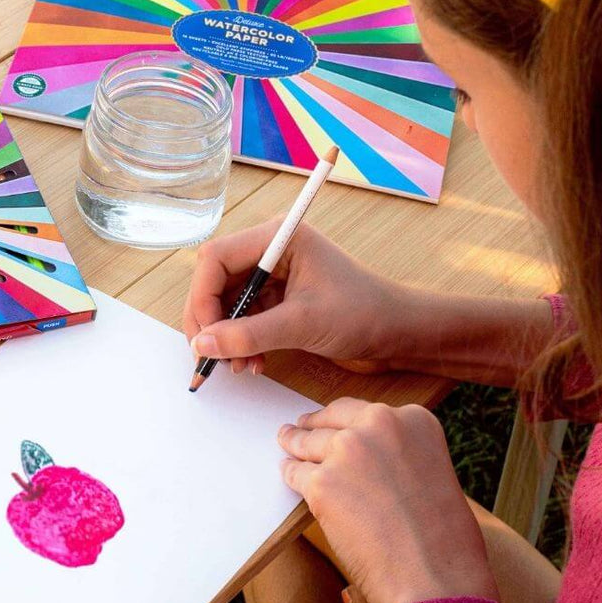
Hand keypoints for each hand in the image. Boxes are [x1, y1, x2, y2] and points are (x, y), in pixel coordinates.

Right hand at [184, 220, 407, 374]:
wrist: (399, 333)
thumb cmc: (364, 313)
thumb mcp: (302, 325)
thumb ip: (248, 335)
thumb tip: (203, 345)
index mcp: (278, 236)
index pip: (216, 258)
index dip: (203, 297)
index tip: (205, 335)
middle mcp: (270, 250)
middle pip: (214, 281)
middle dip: (210, 321)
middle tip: (211, 355)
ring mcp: (272, 275)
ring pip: (225, 303)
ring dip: (225, 337)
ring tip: (240, 366)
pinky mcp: (277, 298)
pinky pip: (241, 318)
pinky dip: (240, 342)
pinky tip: (253, 363)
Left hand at [278, 397, 497, 602]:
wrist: (437, 576)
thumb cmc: (443, 539)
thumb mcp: (433, 473)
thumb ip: (400, 454)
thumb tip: (366, 458)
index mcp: (413, 420)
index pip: (361, 411)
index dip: (340, 419)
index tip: (328, 420)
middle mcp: (379, 426)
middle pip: (331, 422)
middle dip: (313, 425)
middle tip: (299, 427)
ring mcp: (347, 452)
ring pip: (308, 444)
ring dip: (295, 446)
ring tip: (285, 443)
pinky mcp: (322, 483)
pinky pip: (295, 474)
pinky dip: (290, 477)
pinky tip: (287, 476)